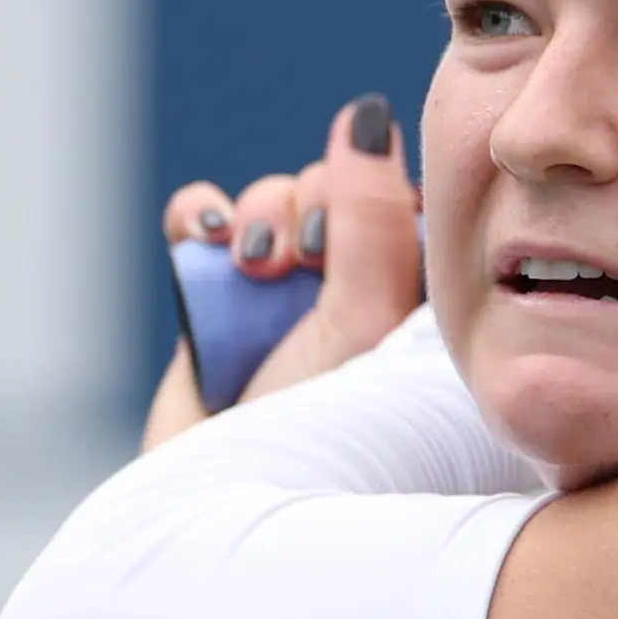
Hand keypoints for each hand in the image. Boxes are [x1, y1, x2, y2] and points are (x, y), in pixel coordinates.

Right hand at [145, 93, 423, 449]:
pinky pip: (205, 215)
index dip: (386, 197)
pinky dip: (203, 213)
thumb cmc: (310, 432)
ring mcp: (279, 294)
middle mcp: (351, 293)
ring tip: (258, 267)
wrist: (209, 499)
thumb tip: (367, 119)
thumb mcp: (361, 326)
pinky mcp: (212, 296)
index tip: (366, 241)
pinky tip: (210, 237)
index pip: (413, 204)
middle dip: (319, 209)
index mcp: (414, 303)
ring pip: (276, 197)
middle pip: (342, 189)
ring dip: (265, 215)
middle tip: (306, 262)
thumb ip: (373, 219)